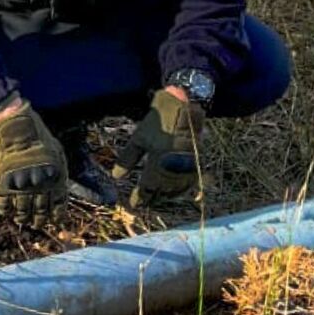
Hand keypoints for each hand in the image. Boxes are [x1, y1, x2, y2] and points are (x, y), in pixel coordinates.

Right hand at [0, 101, 66, 221]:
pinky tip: (7, 211)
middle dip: (38, 220)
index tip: (55, 221)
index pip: (58, 205)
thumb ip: (58, 172)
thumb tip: (59, 189)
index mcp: (55, 178)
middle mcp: (38, 186)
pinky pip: (2, 205)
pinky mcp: (1, 184)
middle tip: (37, 224)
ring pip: (21, 212)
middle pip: (39, 211)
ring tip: (22, 220)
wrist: (14, 126)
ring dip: (22, 218)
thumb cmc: (38, 136)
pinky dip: (4, 211)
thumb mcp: (57, 152)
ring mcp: (19, 186)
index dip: (57, 216)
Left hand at [112, 88, 204, 206]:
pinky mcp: (197, 164)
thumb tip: (116, 176)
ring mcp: (186, 168)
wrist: (184, 110)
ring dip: (165, 195)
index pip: (146, 189)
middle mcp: (172, 170)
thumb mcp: (138, 139)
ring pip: (174, 190)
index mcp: (156, 165)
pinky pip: (187, 183)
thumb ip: (127, 159)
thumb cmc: (158, 123)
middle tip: (144, 202)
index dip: (139, 198)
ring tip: (156, 198)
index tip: (133, 204)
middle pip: (161, 192)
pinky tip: (173, 190)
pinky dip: (179, 189)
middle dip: (152, 198)